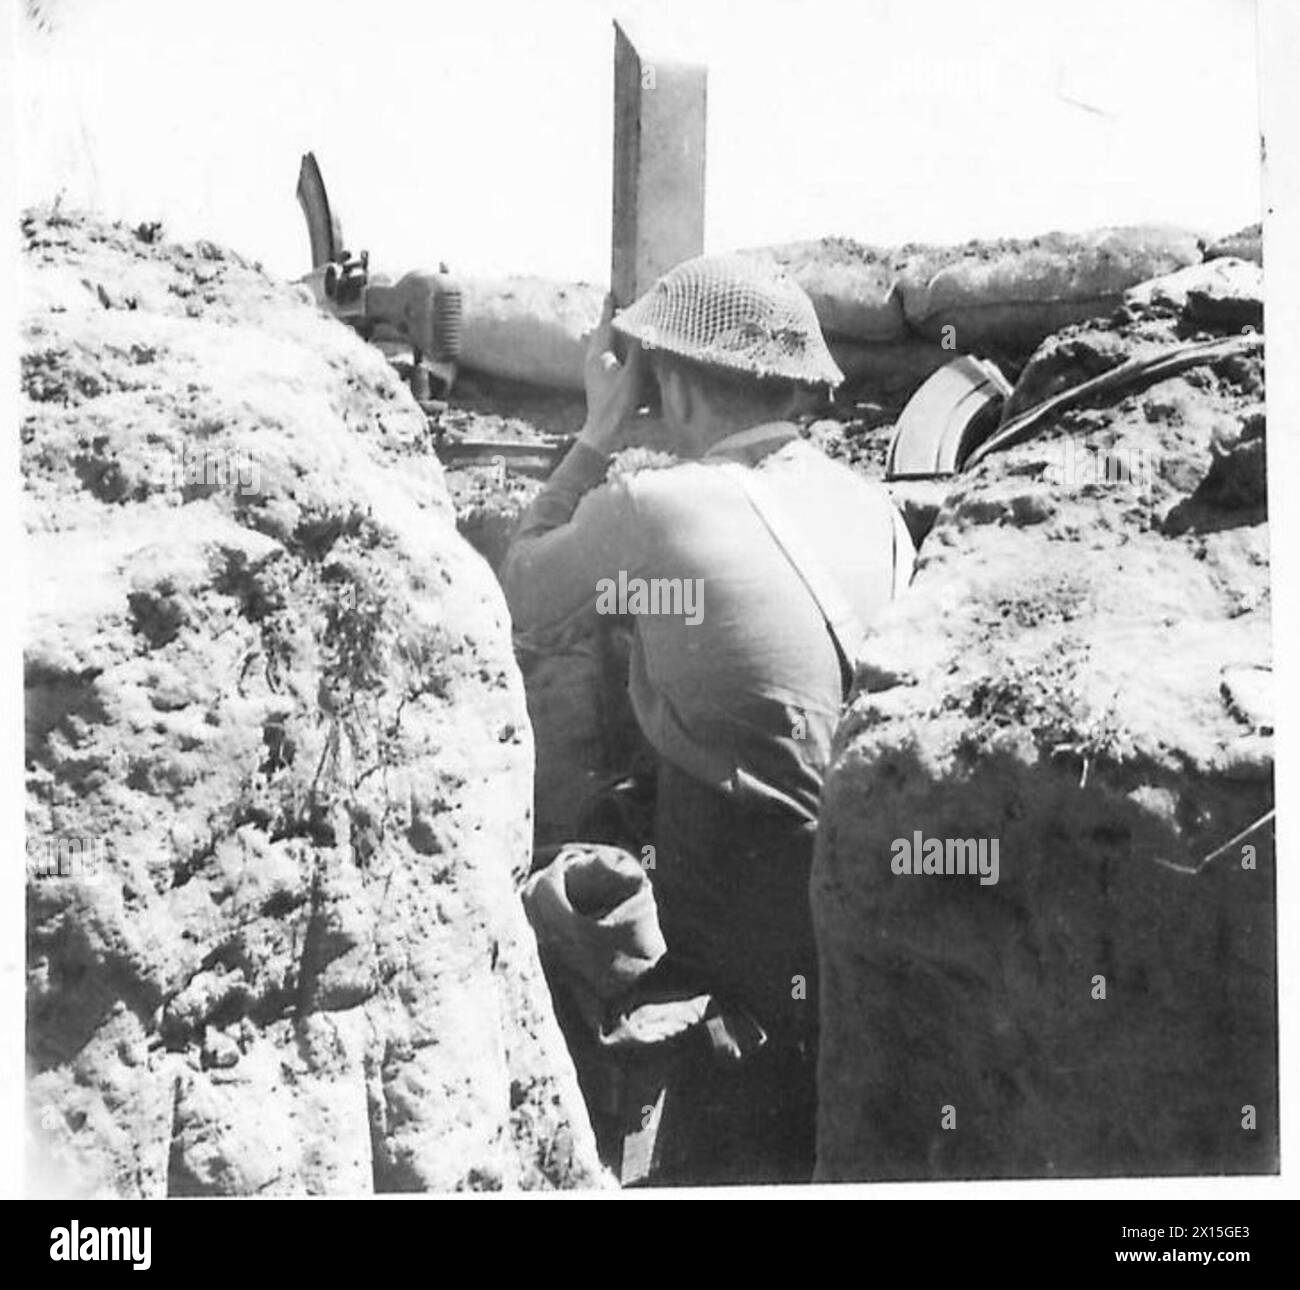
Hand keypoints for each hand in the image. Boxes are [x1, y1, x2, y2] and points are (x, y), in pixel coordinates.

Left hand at [579, 294, 644, 452]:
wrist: (603, 430)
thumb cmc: (617, 403)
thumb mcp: (632, 375)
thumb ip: (639, 351)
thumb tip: (645, 330)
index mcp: (598, 355)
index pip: (605, 325)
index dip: (609, 310)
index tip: (610, 294)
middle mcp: (592, 360)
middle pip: (601, 334)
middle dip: (610, 321)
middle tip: (618, 307)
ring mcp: (593, 371)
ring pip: (601, 347)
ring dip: (611, 336)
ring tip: (618, 327)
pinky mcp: (596, 381)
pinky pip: (604, 358)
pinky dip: (612, 351)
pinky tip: (619, 356)